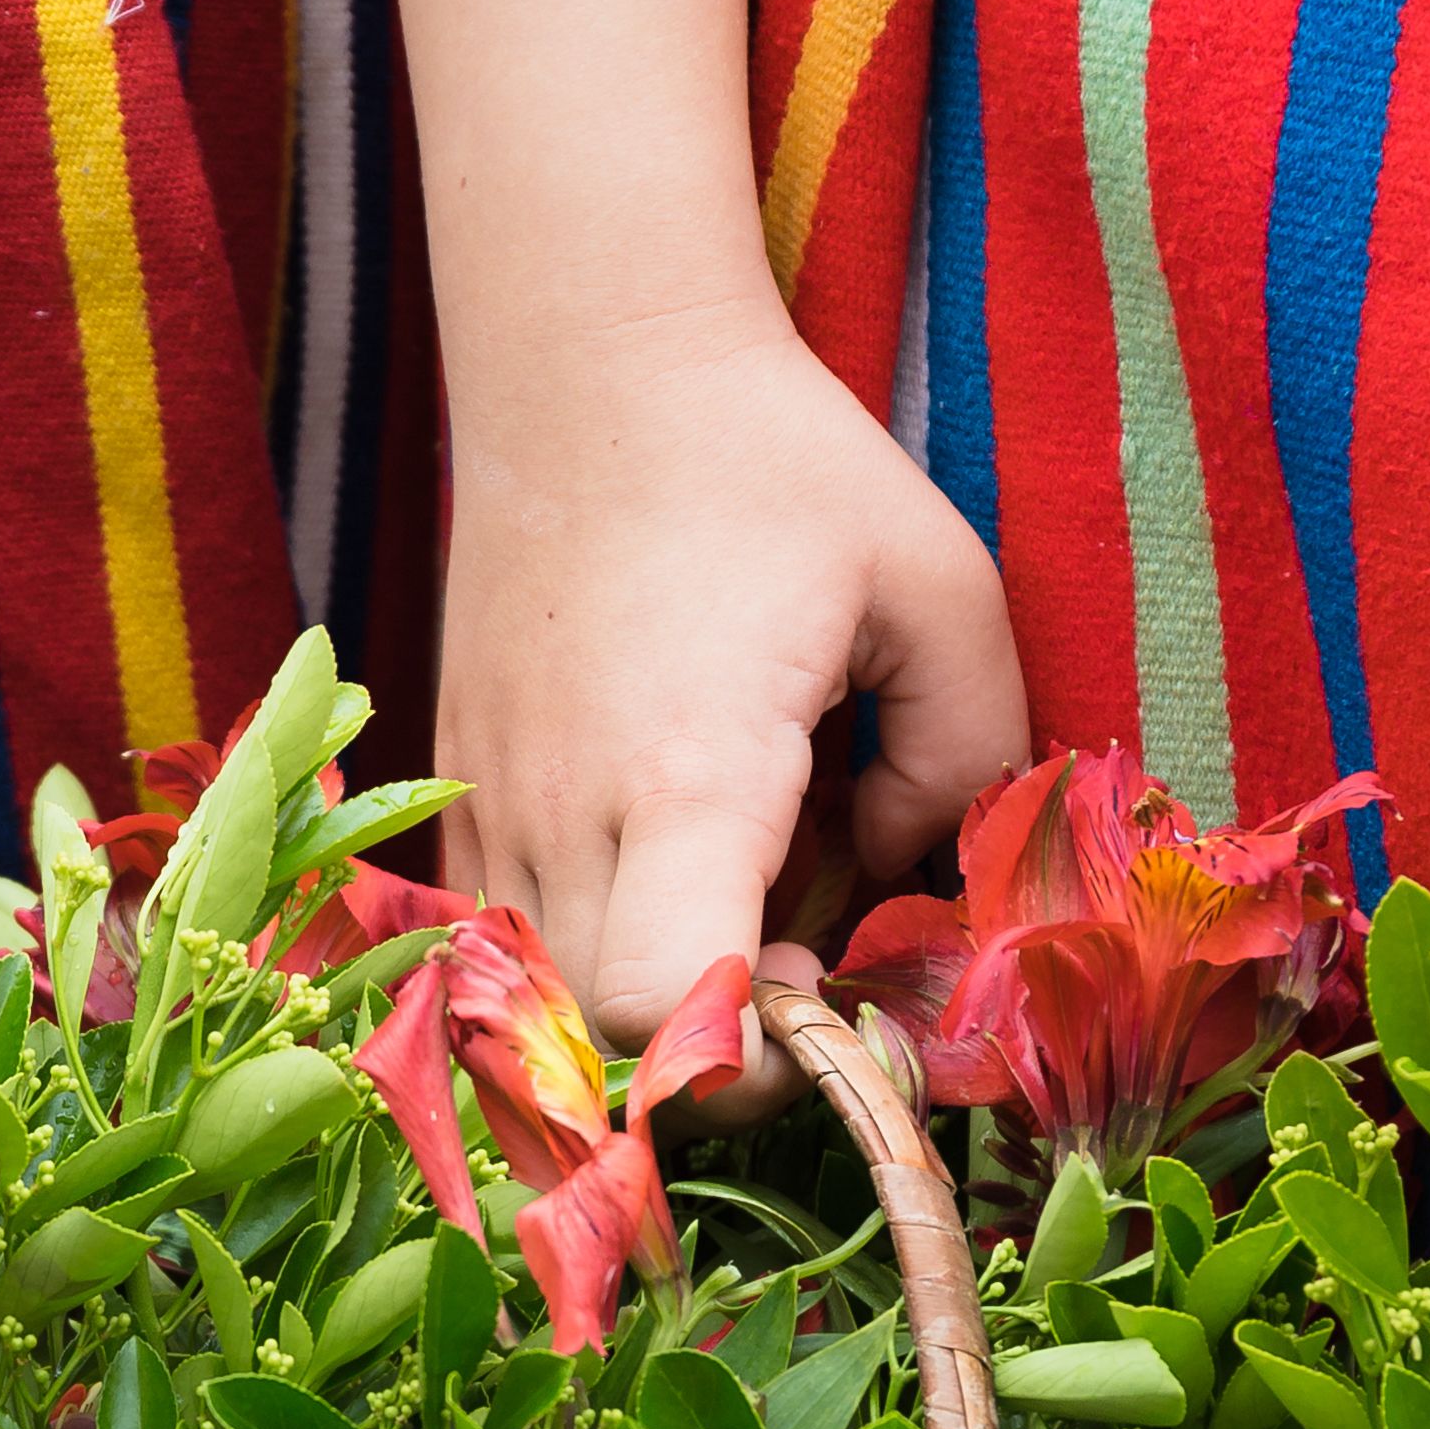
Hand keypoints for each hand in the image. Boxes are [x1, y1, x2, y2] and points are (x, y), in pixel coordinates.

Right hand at [433, 301, 1021, 1083]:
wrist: (594, 370)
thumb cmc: (779, 469)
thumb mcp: (942, 587)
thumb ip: (965, 760)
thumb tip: (891, 871)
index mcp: (692, 770)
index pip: (661, 1009)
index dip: (742, 1058)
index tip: (815, 991)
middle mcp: (567, 808)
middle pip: (604, 1041)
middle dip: (712, 1044)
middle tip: (801, 952)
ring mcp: (497, 801)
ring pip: (549, 995)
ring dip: (646, 986)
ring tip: (730, 881)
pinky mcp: (464, 786)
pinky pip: (510, 931)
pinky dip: (586, 933)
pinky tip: (660, 848)